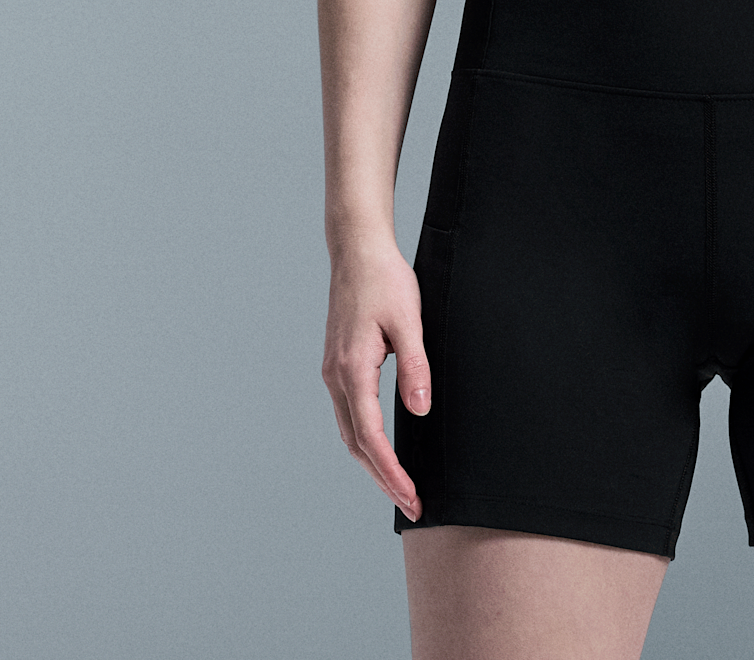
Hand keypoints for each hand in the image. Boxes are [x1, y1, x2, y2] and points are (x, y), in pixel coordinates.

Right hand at [321, 234, 430, 521]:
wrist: (357, 250)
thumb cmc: (386, 280)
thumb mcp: (409, 320)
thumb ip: (415, 365)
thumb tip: (419, 410)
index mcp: (353, 369)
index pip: (371, 437)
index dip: (392, 472)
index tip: (412, 496)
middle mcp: (336, 376)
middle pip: (356, 444)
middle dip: (383, 478)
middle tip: (412, 504)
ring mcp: (333, 372)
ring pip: (350, 432)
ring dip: (372, 462)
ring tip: (401, 485)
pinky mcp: (338, 365)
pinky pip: (350, 414)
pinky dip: (365, 439)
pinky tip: (382, 448)